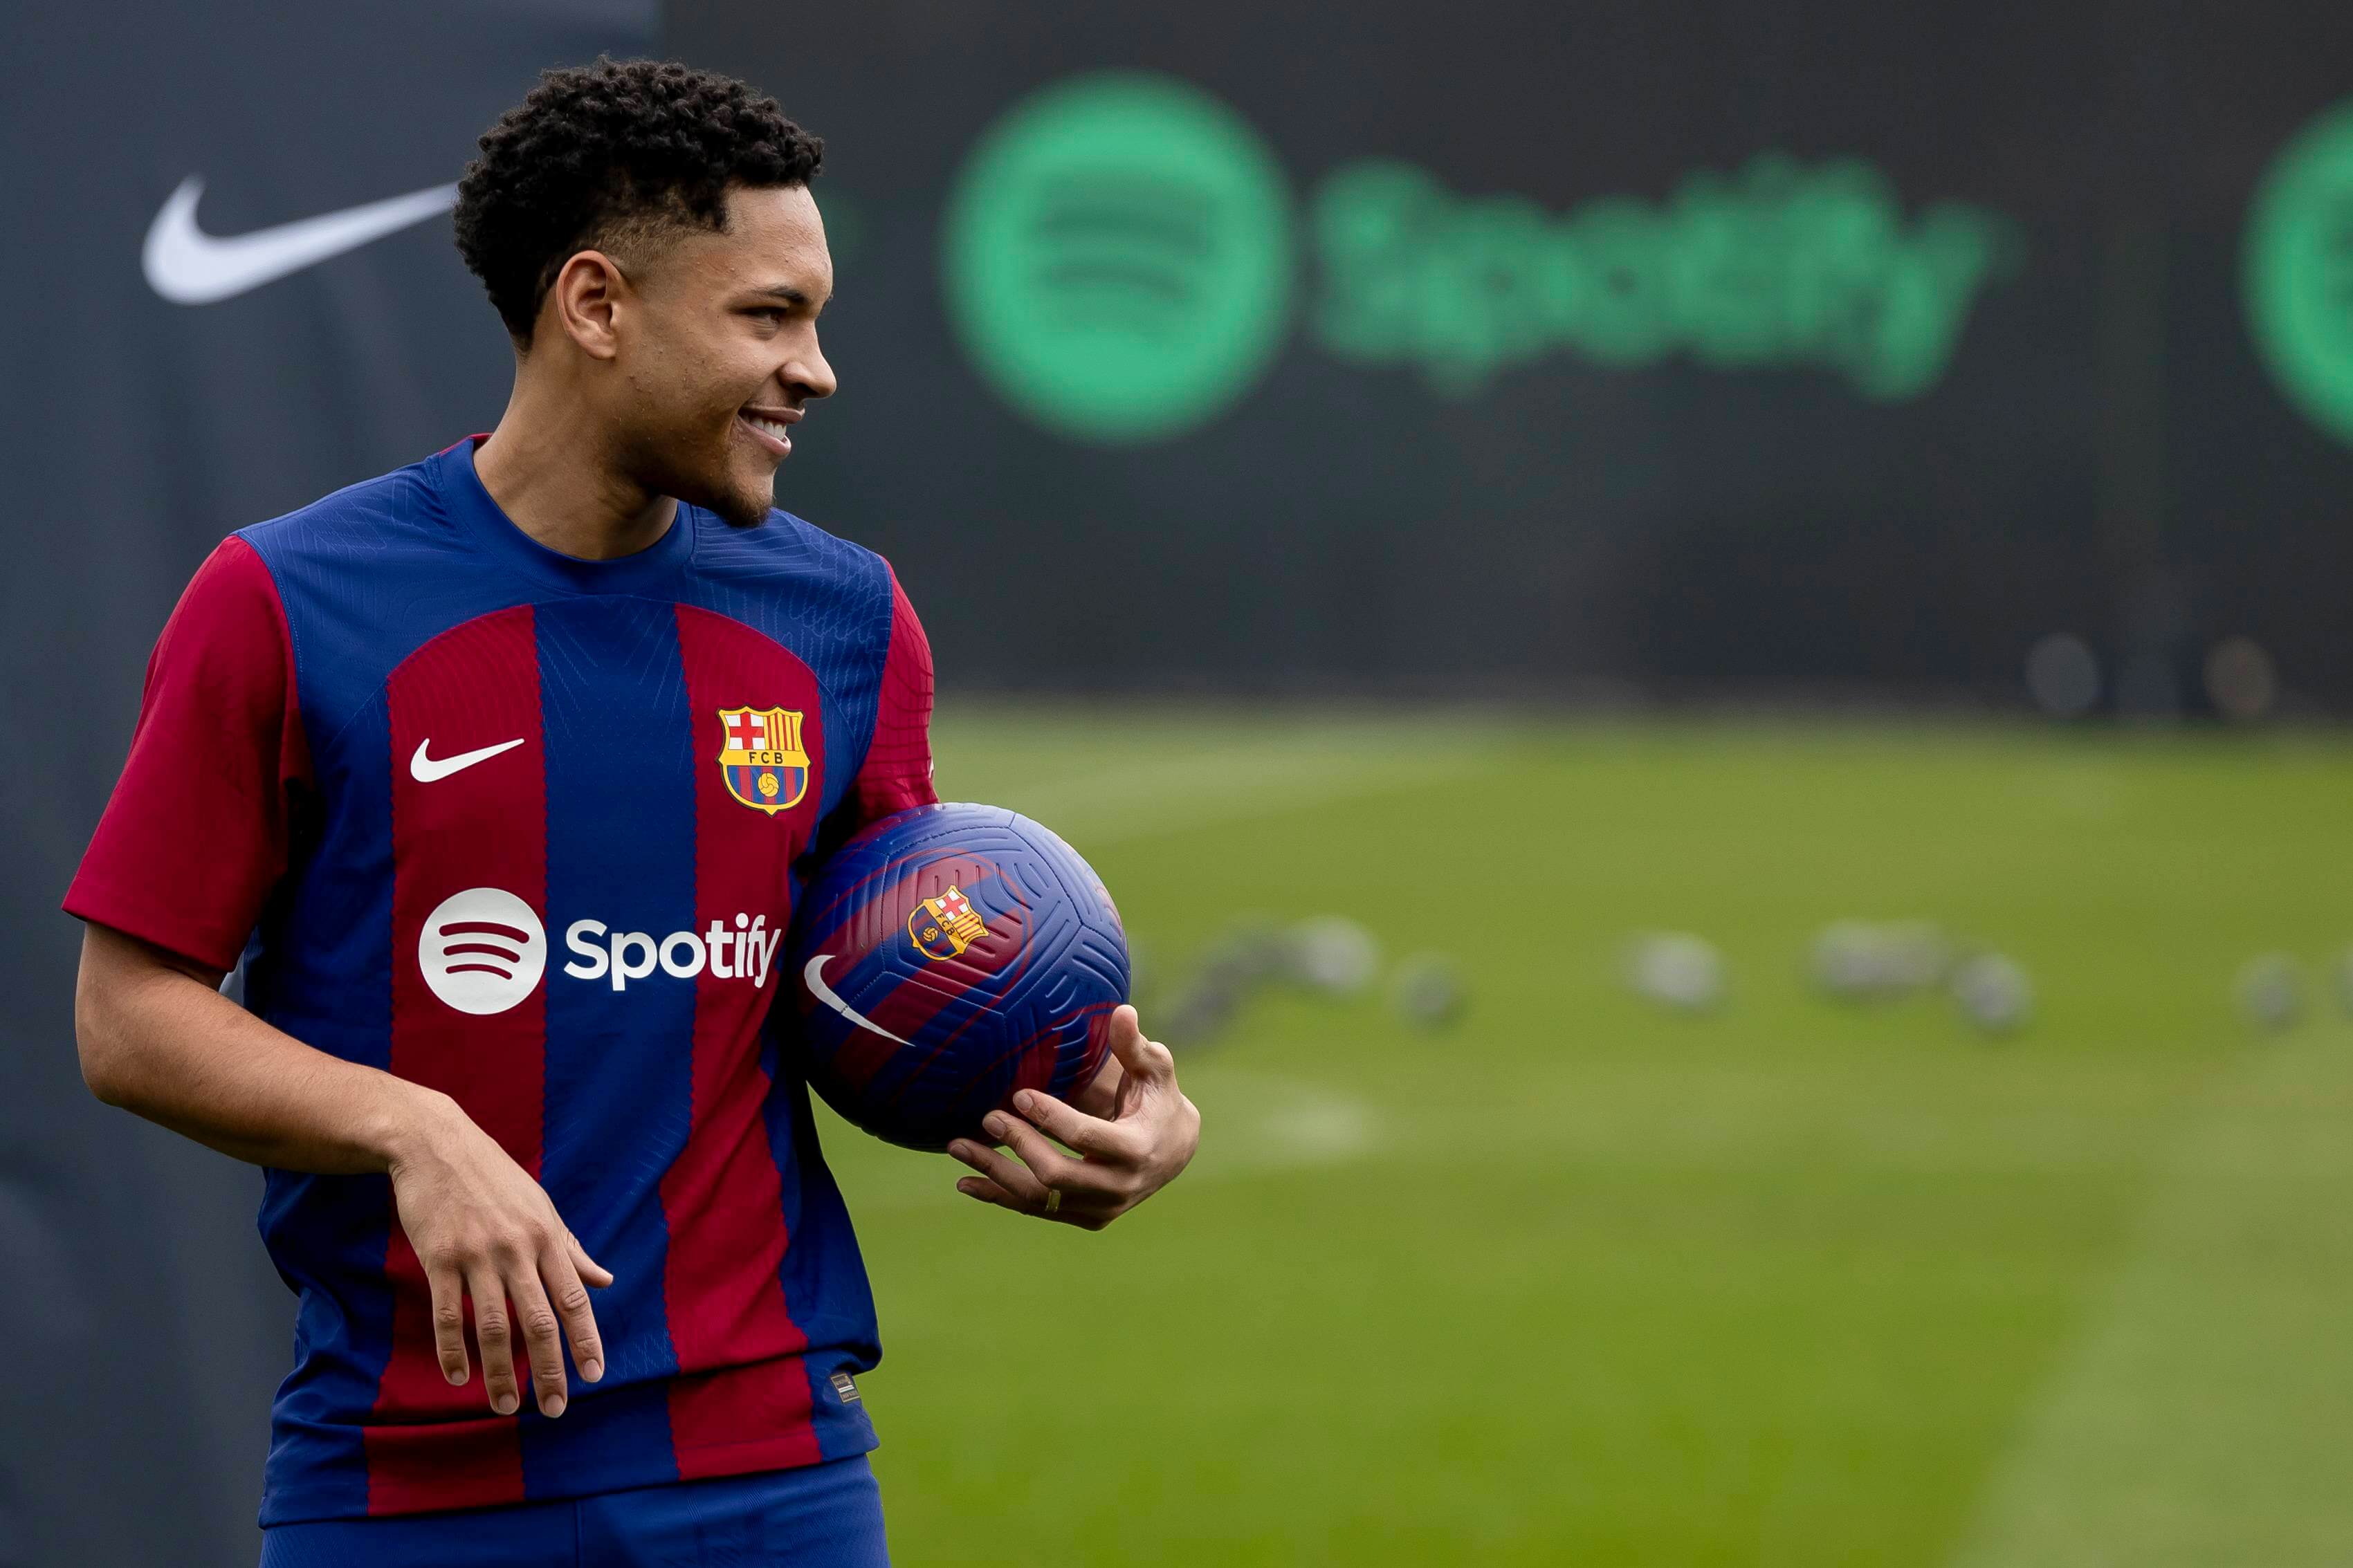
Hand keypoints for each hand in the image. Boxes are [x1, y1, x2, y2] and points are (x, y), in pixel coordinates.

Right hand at [386, 1091, 612, 1416]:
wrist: (436, 1144)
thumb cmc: (495, 1179)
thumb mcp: (542, 1208)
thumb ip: (572, 1249)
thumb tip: (606, 1281)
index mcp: (547, 1238)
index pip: (574, 1299)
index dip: (587, 1340)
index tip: (594, 1376)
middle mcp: (517, 1249)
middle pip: (538, 1321)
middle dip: (549, 1370)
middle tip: (555, 1409)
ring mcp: (476, 1255)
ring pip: (491, 1326)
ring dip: (500, 1371)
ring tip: (505, 1406)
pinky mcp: (438, 1258)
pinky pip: (447, 1313)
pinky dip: (452, 1349)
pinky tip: (458, 1377)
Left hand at [949, 1006, 1199, 1229]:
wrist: (1174, 1152)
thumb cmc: (1159, 1099)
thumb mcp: (1155, 1070)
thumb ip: (1135, 1046)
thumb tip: (1122, 1011)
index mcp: (1137, 1149)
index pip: (1085, 1138)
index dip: (1049, 1118)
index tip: (1019, 1094)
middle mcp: (1119, 1186)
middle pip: (1055, 1176)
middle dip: (1018, 1145)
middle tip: (988, 1116)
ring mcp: (1101, 1209)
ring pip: (1038, 1199)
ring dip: (994, 1174)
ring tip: (957, 1147)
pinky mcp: (1086, 1219)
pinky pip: (1035, 1210)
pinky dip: (998, 1196)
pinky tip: (966, 1181)